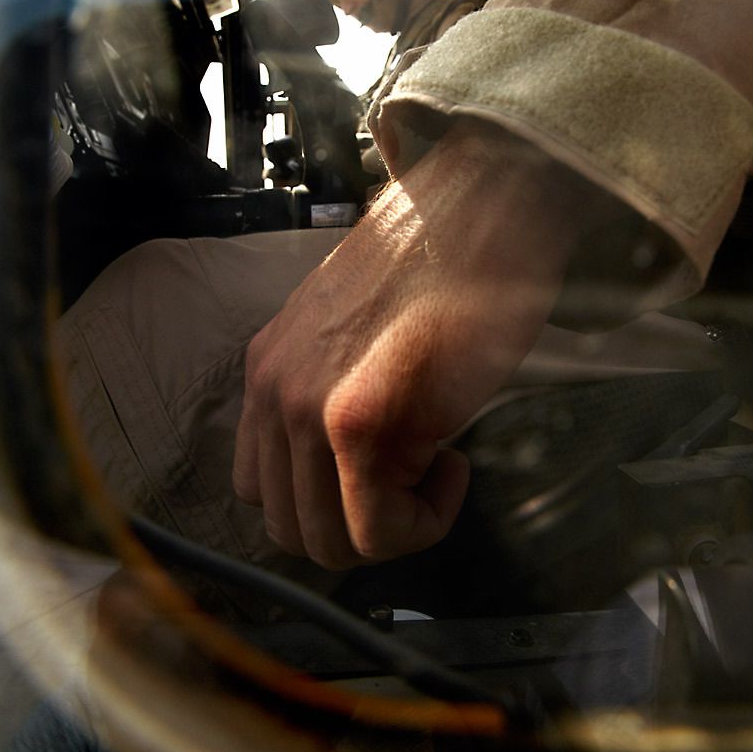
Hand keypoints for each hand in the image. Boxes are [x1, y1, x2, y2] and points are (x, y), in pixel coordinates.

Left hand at [233, 119, 584, 568]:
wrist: (487, 209)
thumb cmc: (446, 268)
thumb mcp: (360, 334)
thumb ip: (332, 392)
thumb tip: (350, 472)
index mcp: (266, 368)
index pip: (265, 491)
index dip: (335, 501)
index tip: (390, 465)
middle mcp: (269, 389)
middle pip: (293, 529)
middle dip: (365, 525)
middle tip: (420, 474)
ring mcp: (304, 406)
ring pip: (331, 543)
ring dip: (396, 527)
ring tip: (440, 461)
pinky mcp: (354, 419)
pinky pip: (378, 532)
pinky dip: (425, 522)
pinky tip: (455, 463)